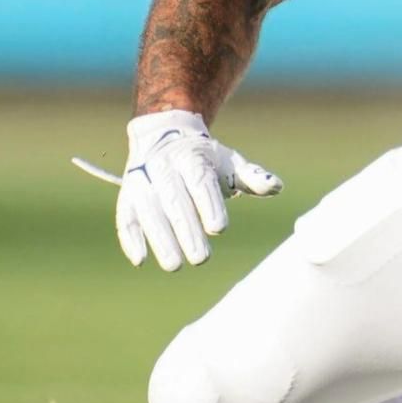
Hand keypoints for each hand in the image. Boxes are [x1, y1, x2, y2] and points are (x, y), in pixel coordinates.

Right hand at [113, 110, 282, 270]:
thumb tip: (276, 187)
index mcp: (193, 156)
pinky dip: (130, 238)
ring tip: (175, 265)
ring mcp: (143, 182)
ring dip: (160, 240)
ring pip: (149, 211)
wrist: (164, 137)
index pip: (200, 181)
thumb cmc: (206, 159)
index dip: (209, 204)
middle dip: (186, 231)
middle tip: (201, 259)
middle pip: (174, 200)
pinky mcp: (127, 196)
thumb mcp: (231, 162)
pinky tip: (141, 260)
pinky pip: (125, 217)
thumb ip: (253, 177)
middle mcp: (164, 167)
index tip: (219, 229)